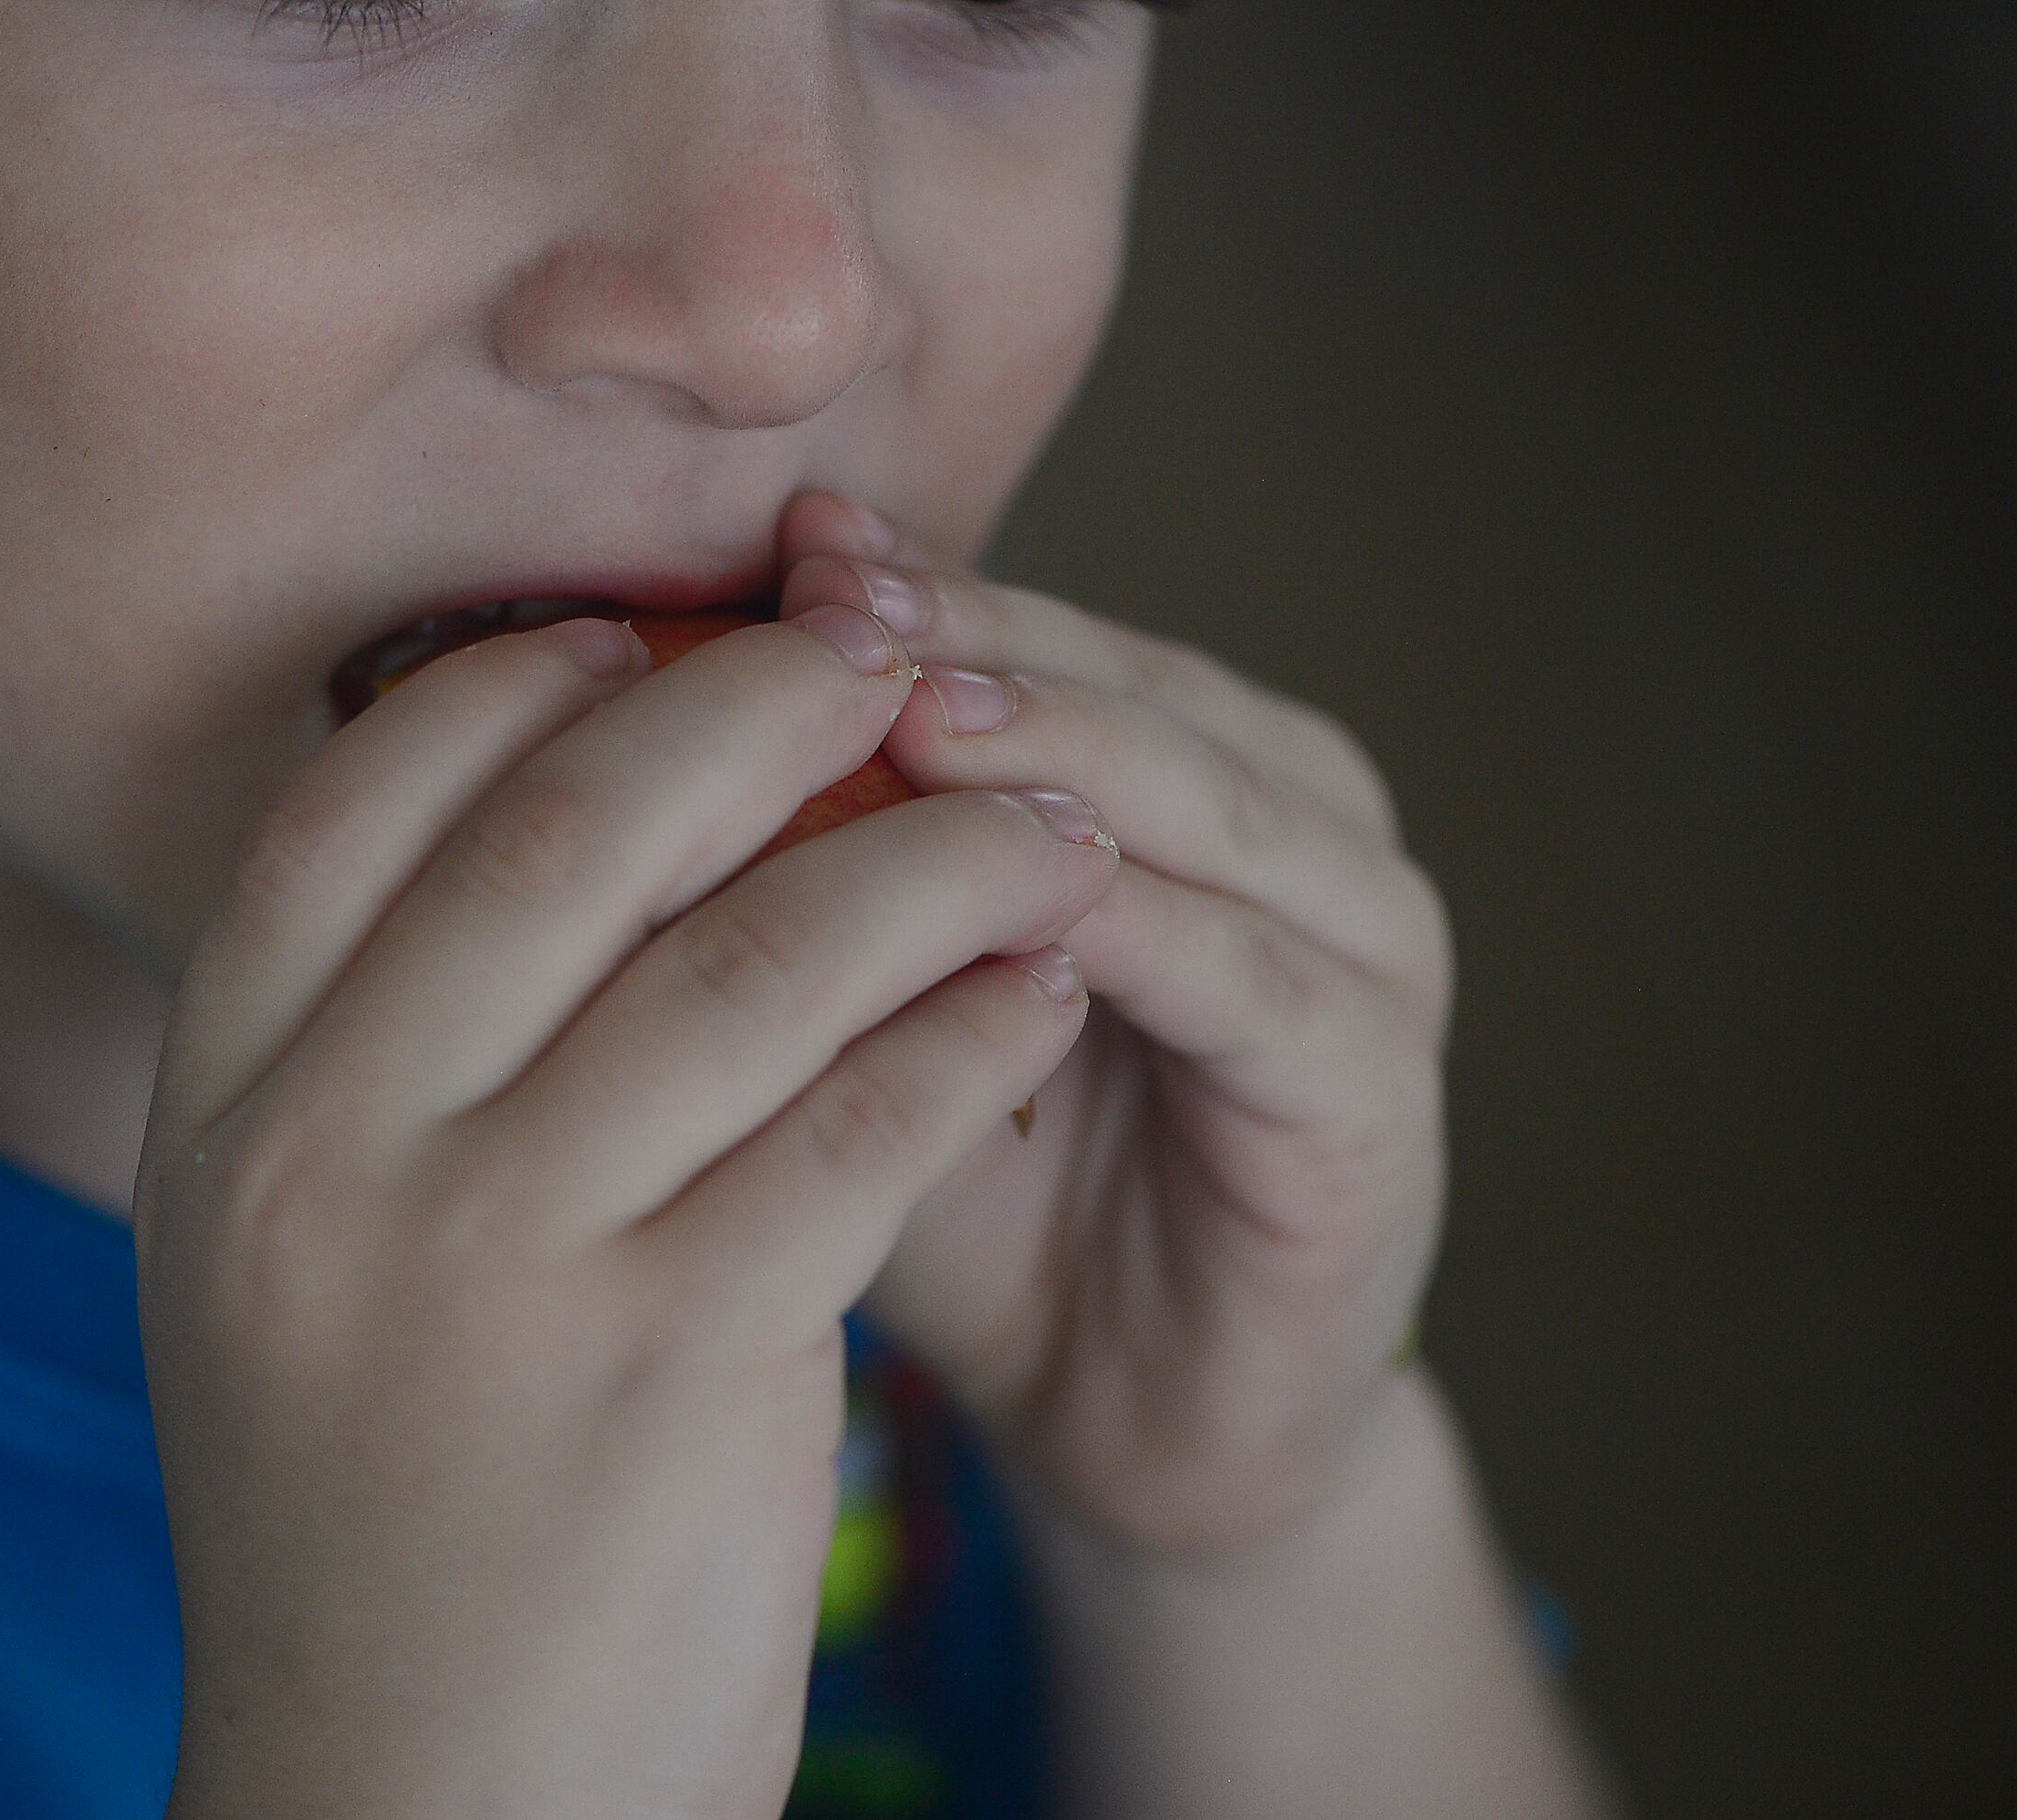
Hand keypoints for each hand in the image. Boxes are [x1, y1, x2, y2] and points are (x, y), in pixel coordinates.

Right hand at [135, 601, 1118, 1816]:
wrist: (416, 1808)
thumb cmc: (382, 1520)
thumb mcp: (290, 1264)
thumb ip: (376, 1052)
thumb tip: (562, 803)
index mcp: (217, 1107)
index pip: (357, 796)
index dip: (520, 682)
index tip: (651, 631)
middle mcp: (324, 1153)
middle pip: (569, 828)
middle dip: (758, 704)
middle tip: (887, 650)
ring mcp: (489, 1256)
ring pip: (751, 957)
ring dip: (930, 860)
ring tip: (1038, 827)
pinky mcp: (668, 1366)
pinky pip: (863, 1123)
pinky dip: (974, 1030)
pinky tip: (1041, 993)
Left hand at [776, 491, 1455, 1558]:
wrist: (1125, 1422)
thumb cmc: (982, 1194)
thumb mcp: (878, 1003)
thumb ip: (814, 867)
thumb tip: (641, 710)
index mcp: (1182, 772)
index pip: (1041, 643)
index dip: (916, 594)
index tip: (776, 548)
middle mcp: (1292, 826)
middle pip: (1126, 689)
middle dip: (977, 639)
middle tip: (831, 596)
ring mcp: (1360, 950)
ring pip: (1207, 806)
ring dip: (1066, 751)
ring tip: (919, 709)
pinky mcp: (1375, 1090)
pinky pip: (1255, 985)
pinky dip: (1149, 931)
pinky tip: (1038, 901)